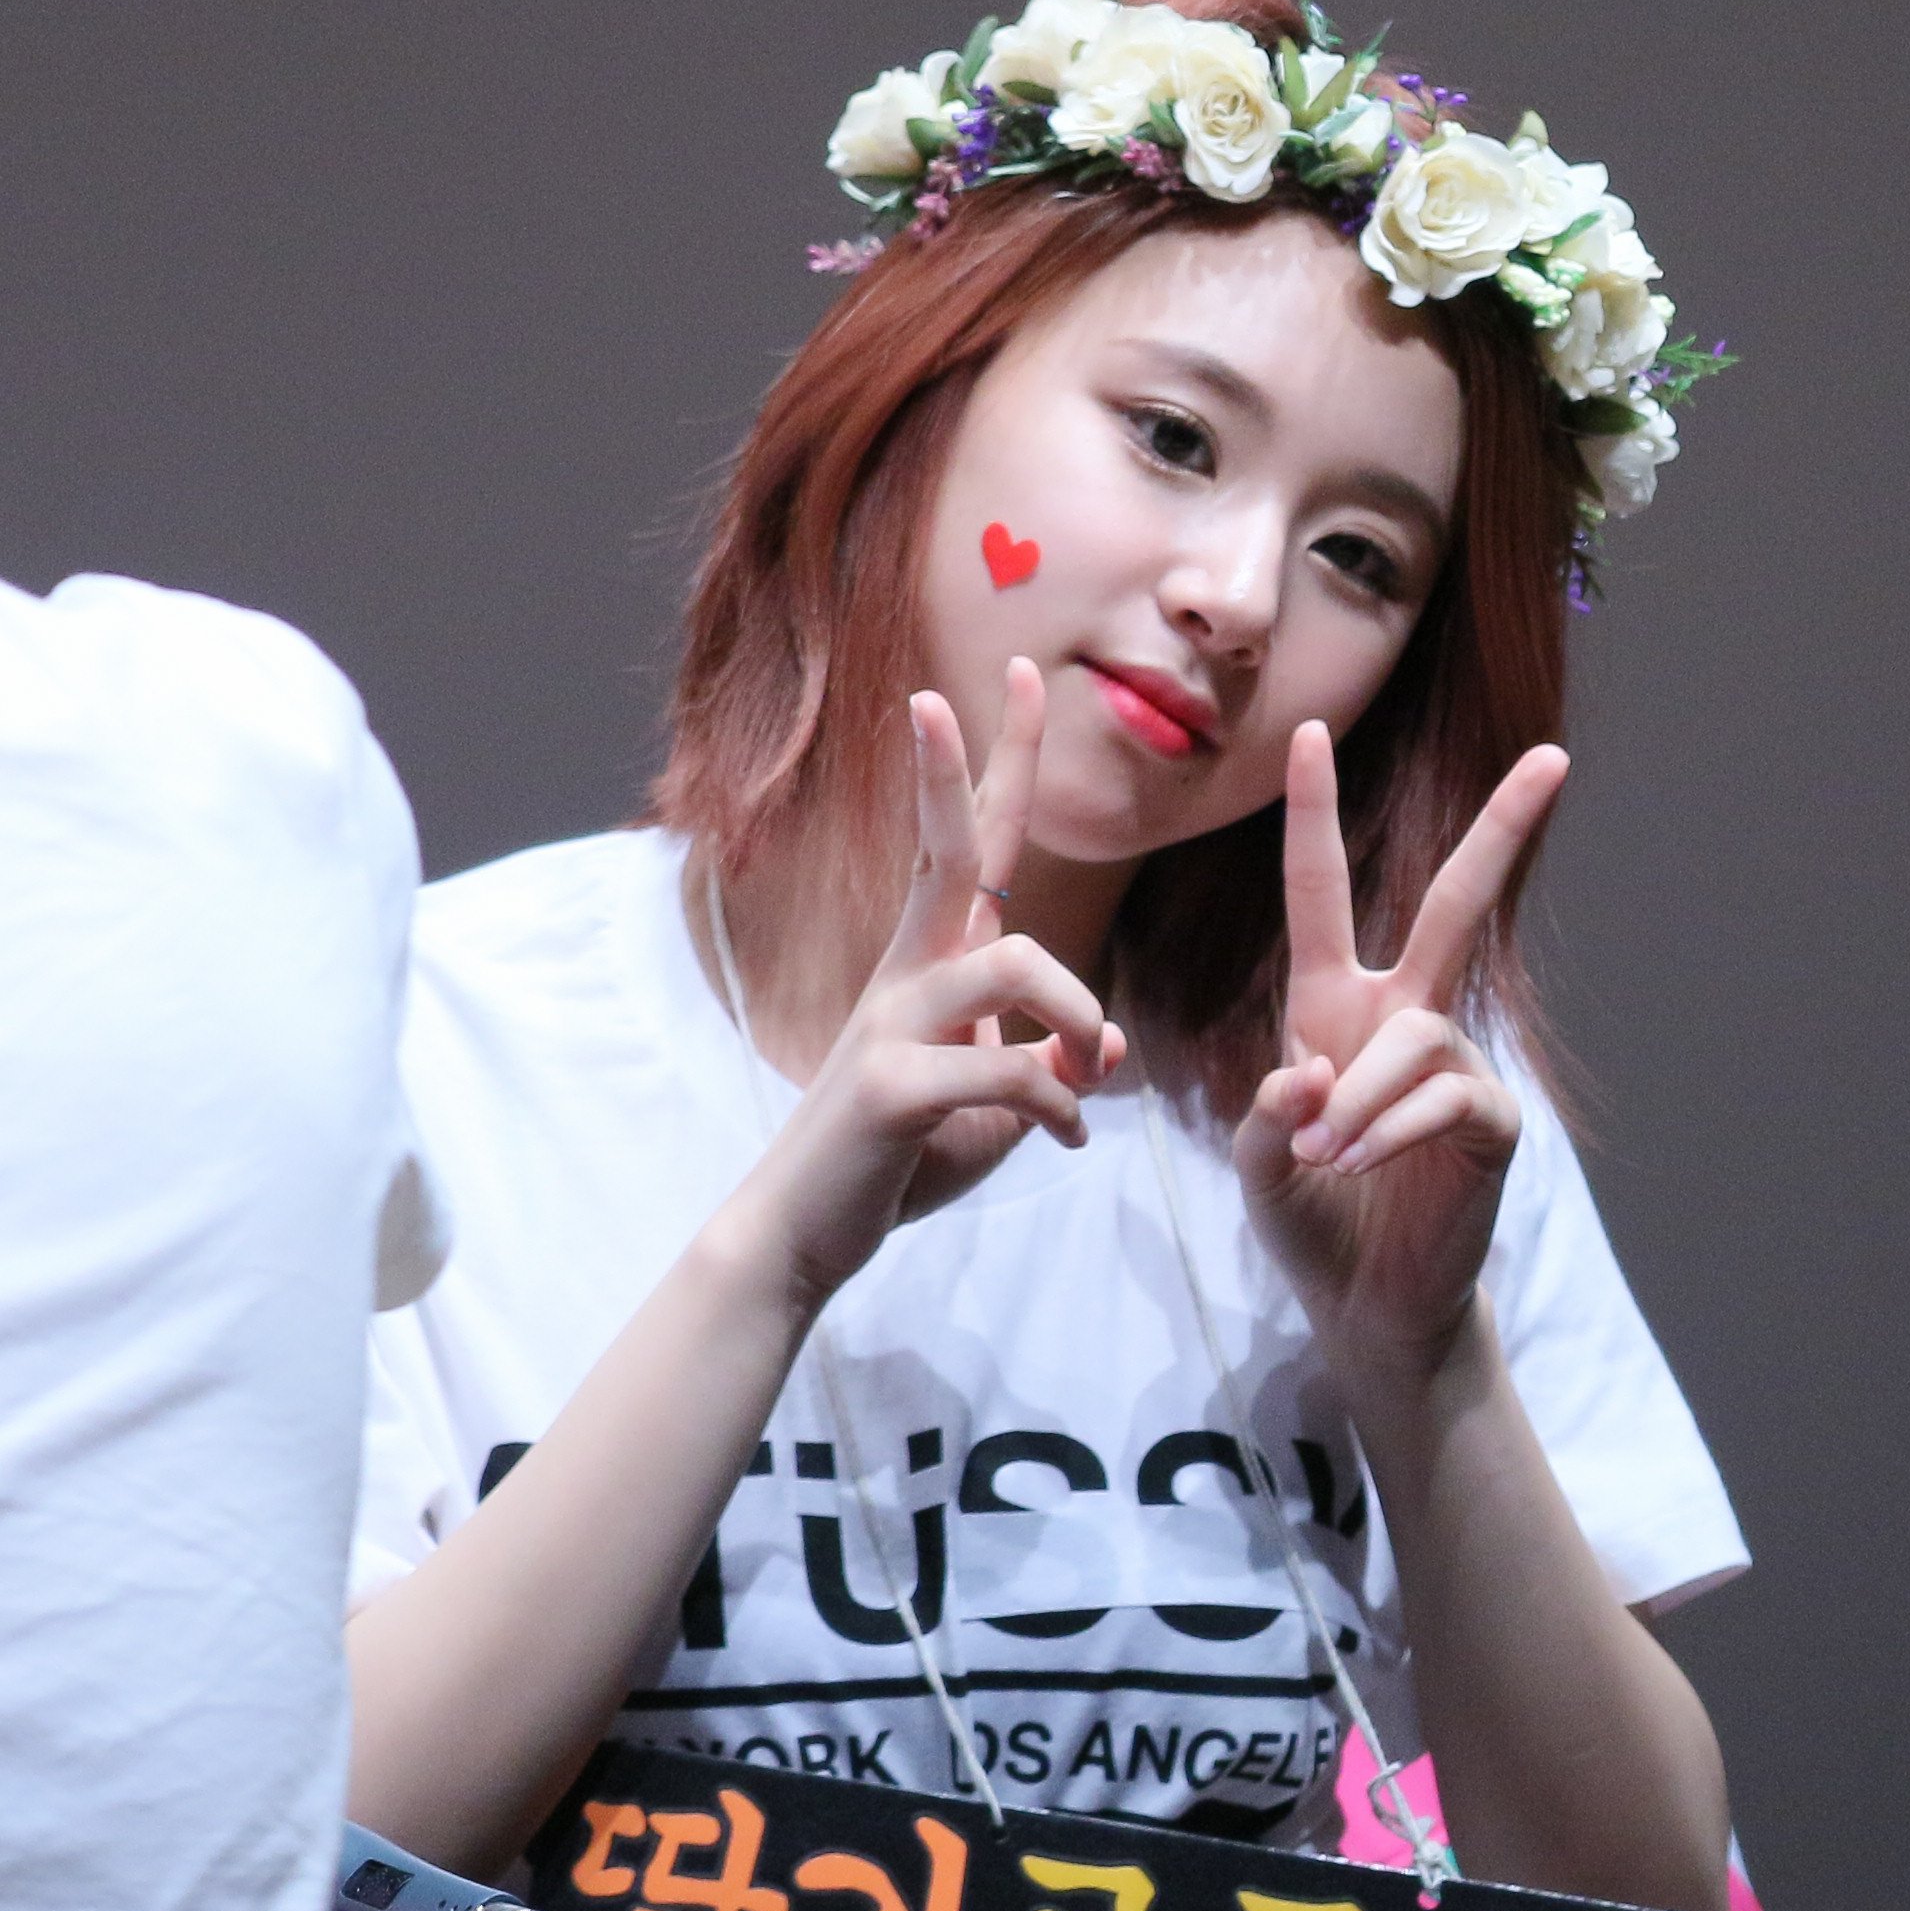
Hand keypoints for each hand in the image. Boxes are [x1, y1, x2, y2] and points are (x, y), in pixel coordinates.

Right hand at [731, 662, 1124, 1310]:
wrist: (800, 1234)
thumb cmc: (896, 1160)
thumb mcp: (992, 1106)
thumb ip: (1049, 1065)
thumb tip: (1108, 1044)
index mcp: (930, 963)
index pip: (969, 842)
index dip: (995, 761)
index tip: (1021, 675)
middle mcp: (906, 974)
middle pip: (952, 848)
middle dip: (976, 762)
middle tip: (996, 679)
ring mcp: (891, 1025)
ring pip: (1017, 962)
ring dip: (1078, 1015)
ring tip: (1084, 1075)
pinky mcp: (890, 1087)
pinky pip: (1012, 1068)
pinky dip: (1060, 1105)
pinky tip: (1067, 1140)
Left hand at [1231, 721, 1569, 1377]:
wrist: (1365, 1303)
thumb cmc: (1311, 1219)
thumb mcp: (1260, 1161)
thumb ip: (1268, 1114)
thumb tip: (1315, 1075)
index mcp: (1333, 1005)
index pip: (1322, 891)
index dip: (1312, 814)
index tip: (1308, 733)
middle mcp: (1403, 1015)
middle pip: (1455, 903)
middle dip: (1504, 831)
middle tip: (1553, 758)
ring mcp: (1456, 1064)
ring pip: (1416, 1036)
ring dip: (1361, 1099)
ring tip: (1325, 1156)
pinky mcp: (1490, 1120)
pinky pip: (1446, 1095)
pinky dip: (1391, 1130)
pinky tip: (1360, 1165)